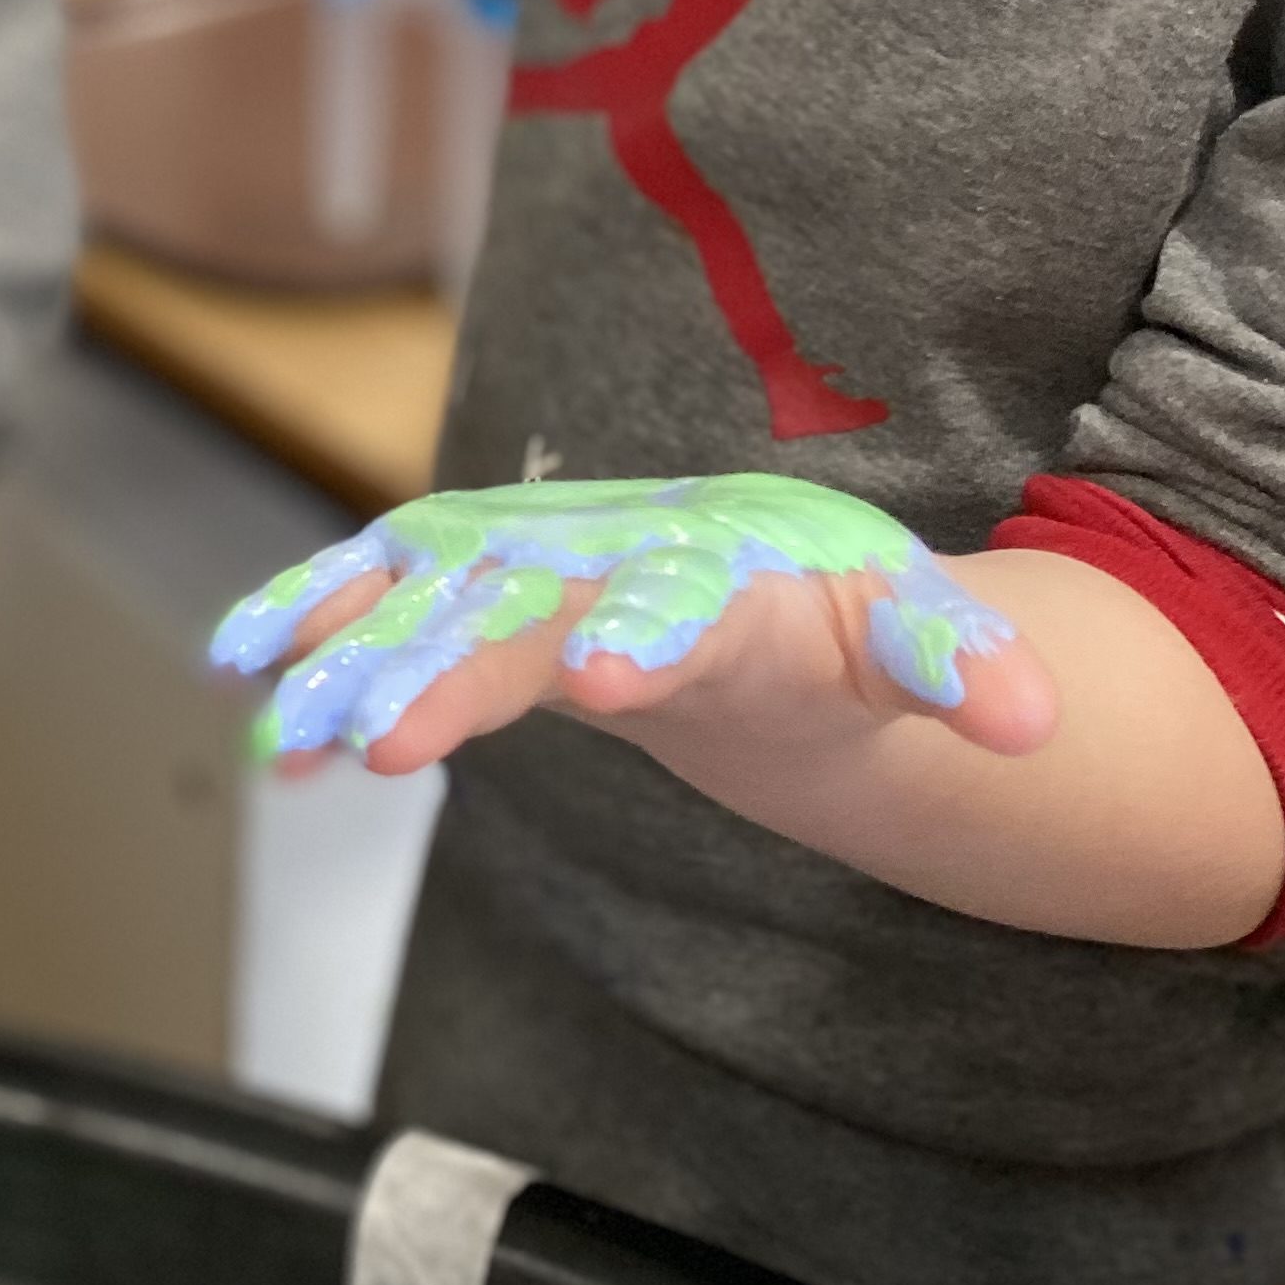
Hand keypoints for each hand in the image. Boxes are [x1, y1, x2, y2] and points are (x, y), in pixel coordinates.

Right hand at [211, 471, 1053, 778]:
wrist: (753, 570)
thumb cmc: (829, 609)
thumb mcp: (912, 638)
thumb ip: (959, 667)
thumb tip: (1034, 726)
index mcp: (720, 565)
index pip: (681, 598)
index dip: (645, 633)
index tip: (604, 678)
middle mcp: (603, 550)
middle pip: (519, 607)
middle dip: (444, 664)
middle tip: (375, 735)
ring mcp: (526, 564)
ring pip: (427, 607)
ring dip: (353, 662)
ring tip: (283, 730)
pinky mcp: (469, 591)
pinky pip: (380, 605)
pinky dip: (314, 632)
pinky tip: (250, 697)